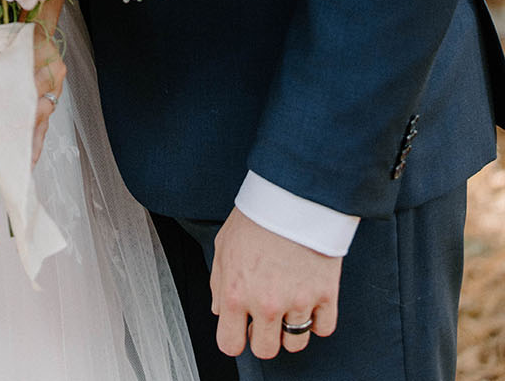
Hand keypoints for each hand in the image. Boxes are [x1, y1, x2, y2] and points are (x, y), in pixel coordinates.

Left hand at [210, 207, 340, 359]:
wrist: (292, 193)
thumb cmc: (257, 215)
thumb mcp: (223, 245)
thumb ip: (218, 282)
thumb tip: (220, 310)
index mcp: (236, 293)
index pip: (230, 344)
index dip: (235, 337)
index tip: (241, 329)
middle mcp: (266, 304)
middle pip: (265, 349)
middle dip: (264, 335)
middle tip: (266, 315)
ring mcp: (298, 302)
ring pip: (295, 344)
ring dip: (291, 329)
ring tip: (289, 305)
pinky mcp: (325, 295)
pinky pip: (324, 329)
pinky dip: (318, 319)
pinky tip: (309, 300)